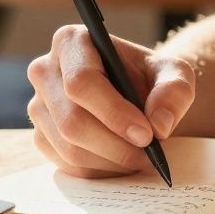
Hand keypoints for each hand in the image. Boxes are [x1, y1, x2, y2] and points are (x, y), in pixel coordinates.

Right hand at [26, 25, 196, 177]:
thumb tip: (159, 123)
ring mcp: (39, 106)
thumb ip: (174, 91)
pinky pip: (67, 165)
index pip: (81, 81)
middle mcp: (46, 71)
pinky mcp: (41, 136)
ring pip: (69, 148)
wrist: (140, 96)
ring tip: (143, 160)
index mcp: (72, 42)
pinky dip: (101, 171)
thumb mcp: (176, 74)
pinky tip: (124, 162)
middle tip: (150, 156)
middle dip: (116, 145)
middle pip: (72, 120)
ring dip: (112, 162)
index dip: (113, 112)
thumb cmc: (153, 78)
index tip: (146, 134)